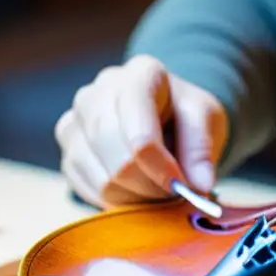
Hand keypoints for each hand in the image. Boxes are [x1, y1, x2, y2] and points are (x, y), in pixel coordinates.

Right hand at [54, 55, 228, 208]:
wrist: (161, 114)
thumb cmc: (184, 114)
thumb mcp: (206, 120)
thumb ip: (202, 149)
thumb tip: (198, 186)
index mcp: (140, 75)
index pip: (140, 131)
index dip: (160, 166)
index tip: (182, 186)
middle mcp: (97, 92)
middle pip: (116, 157)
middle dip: (149, 185)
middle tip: (174, 194)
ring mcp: (75, 120)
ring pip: (101, 178)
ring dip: (135, 197)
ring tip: (159, 191)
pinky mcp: (68, 150)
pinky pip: (88, 188)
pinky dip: (117, 200)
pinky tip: (138, 191)